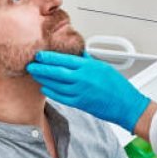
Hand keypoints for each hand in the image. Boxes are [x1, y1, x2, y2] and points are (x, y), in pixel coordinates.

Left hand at [26, 52, 149, 132]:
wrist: (126, 104)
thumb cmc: (117, 85)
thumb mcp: (103, 67)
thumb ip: (87, 60)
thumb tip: (77, 53)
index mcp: (88, 67)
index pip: (63, 59)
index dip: (48, 57)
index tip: (39, 55)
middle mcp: (82, 79)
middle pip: (55, 72)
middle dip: (41, 68)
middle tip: (31, 65)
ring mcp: (80, 92)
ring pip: (55, 85)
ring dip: (44, 80)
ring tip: (36, 75)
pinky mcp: (80, 104)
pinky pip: (60, 97)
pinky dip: (51, 92)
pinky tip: (46, 88)